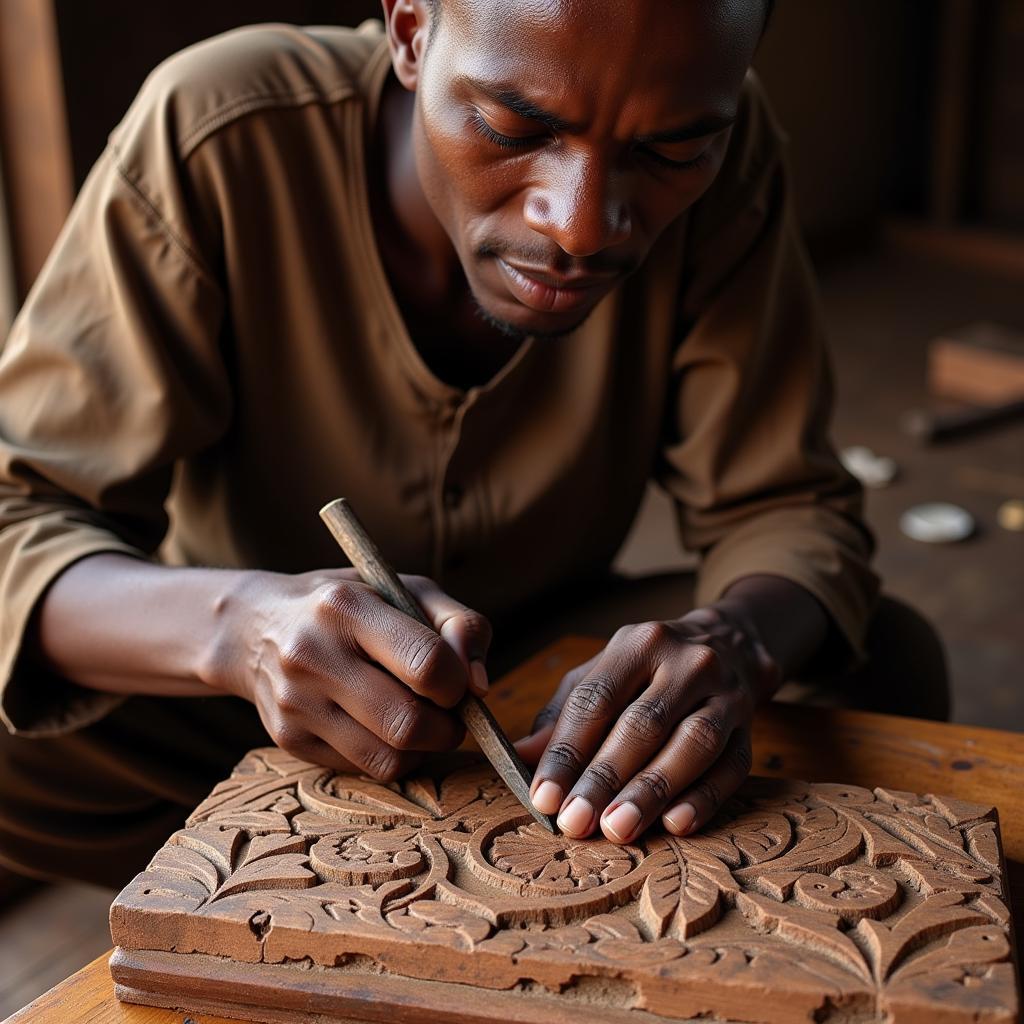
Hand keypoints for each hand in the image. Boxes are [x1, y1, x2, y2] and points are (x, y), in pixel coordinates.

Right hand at [207, 569, 490, 779]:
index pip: (425, 663)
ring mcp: (294, 703)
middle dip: (448, 727)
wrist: (257, 627)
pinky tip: (384, 728)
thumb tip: (480, 685)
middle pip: (408, 722)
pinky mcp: (287, 740)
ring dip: (423, 749)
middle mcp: (312, 655)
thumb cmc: (351, 605)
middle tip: (451, 714)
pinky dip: (390, 757)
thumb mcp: (406, 590)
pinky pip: (363, 770)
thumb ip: (459, 624)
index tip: (457, 682)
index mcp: (345, 607)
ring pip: (388, 759)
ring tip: (423, 722)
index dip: (458, 683)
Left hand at [515, 606, 778, 843]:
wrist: (731, 644)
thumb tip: (520, 757)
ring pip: (691, 744)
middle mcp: (686, 662)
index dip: (567, 750)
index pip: (596, 699)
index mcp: (638, 644)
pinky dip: (704, 797)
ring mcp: (725, 692)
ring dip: (652, 791)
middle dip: (604, 777)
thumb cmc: (650, 669)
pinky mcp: (751, 726)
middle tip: (575, 822)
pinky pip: (732, 766)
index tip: (543, 796)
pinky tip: (676, 824)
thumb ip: (563, 715)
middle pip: (642, 724)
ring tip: (618, 829)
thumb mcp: (603, 674)